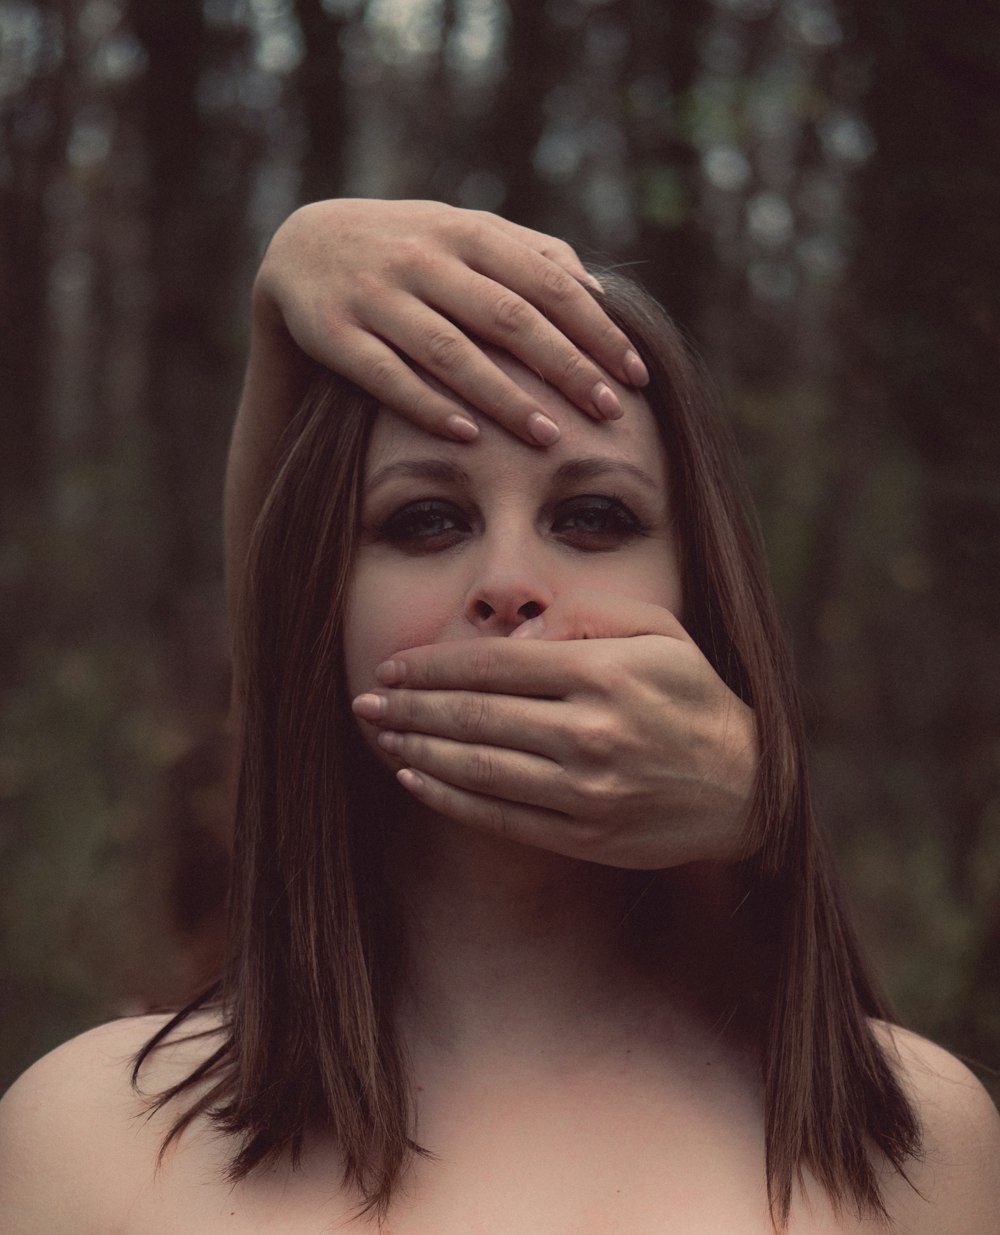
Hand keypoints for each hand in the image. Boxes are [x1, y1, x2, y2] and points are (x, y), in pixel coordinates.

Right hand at [253, 199, 648, 444]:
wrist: (302, 246)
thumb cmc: (408, 248)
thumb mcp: (465, 234)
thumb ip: (530, 255)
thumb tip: (599, 294)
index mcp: (466, 233)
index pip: (547, 283)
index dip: (596, 330)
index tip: (635, 374)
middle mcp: (423, 259)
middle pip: (509, 318)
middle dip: (566, 368)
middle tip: (609, 412)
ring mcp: (376, 296)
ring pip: (450, 352)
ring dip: (504, 397)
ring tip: (550, 437)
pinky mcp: (334, 333)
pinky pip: (385, 376)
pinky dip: (427, 406)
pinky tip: (467, 437)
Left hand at [351, 592, 756, 868]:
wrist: (748, 790)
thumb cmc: (694, 698)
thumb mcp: (659, 632)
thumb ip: (585, 616)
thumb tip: (514, 636)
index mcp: (605, 674)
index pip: (495, 664)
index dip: (434, 665)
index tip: (394, 664)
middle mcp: (591, 733)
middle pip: (476, 716)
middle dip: (410, 706)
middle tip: (365, 700)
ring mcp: (586, 791)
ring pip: (479, 768)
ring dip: (418, 750)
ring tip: (379, 735)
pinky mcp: (584, 836)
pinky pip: (501, 817)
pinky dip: (451, 797)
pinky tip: (416, 779)